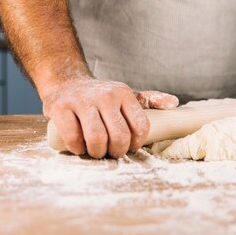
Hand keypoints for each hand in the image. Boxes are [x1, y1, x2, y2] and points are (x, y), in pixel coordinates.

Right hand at [41, 76, 178, 157]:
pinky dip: (77, 148)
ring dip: (97, 152)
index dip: (135, 144)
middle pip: (119, 136)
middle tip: (110, 152)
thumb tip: (174, 103)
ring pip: (96, 139)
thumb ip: (150, 100)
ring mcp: (82, 100)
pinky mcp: (61, 107)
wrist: (66, 82)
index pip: (140, 127)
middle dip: (116, 151)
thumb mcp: (126, 95)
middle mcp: (105, 95)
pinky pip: (73, 137)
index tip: (128, 146)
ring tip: (95, 151)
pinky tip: (79, 146)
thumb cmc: (100, 96)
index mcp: (124, 93)